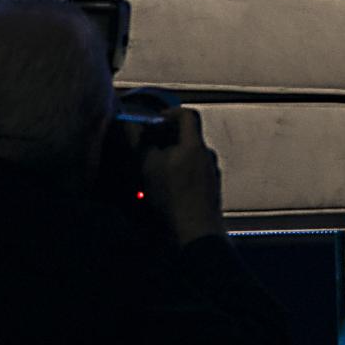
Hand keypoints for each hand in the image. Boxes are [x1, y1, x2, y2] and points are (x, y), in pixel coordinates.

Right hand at [136, 105, 224, 247]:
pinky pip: (194, 175)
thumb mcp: (149, 167)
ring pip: (190, 157)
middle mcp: (208, 156)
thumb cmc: (175, 199)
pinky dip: (180, 176)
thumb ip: (141, 143)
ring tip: (155, 173)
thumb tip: (132, 127)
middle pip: (188, 137)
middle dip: (167, 140)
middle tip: (149, 149)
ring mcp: (212, 173)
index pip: (188, 115)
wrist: (196, 231)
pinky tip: (167, 190)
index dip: (170, 113)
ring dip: (172, 160)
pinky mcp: (211, 190)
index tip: (156, 120)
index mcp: (195, 145)